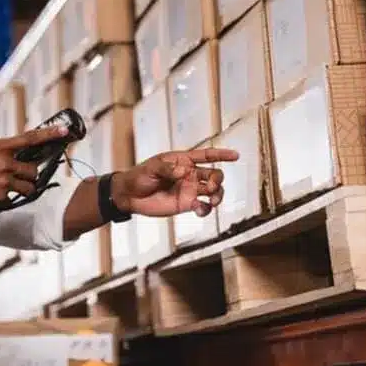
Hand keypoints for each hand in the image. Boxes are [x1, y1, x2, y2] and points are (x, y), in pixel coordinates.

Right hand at [0, 124, 68, 212]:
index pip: (29, 139)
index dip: (49, 134)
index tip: (64, 131)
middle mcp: (5, 165)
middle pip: (33, 170)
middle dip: (30, 173)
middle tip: (23, 174)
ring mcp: (3, 183)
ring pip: (27, 188)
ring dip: (22, 187)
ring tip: (6, 186)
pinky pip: (11, 199)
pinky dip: (5, 197)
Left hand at [111, 147, 238, 217]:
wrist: (130, 196)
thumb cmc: (139, 176)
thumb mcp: (151, 168)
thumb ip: (167, 168)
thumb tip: (183, 171)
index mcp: (183, 160)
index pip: (206, 155)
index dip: (222, 154)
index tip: (235, 156)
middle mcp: (190, 174)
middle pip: (214, 175)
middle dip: (218, 180)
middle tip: (211, 187)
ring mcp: (190, 190)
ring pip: (214, 192)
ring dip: (218, 195)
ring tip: (212, 200)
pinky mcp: (187, 205)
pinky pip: (203, 207)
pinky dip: (206, 209)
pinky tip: (200, 210)